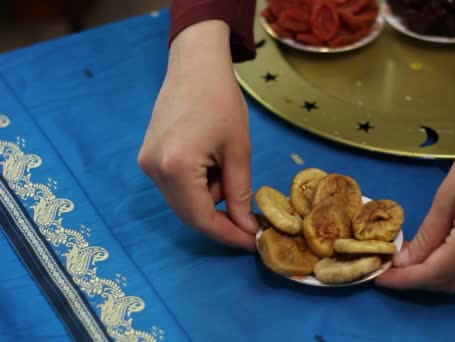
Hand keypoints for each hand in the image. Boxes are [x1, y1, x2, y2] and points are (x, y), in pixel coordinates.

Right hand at [138, 21, 257, 250]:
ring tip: (227, 166)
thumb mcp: (239, 150)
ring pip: (183, 201)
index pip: (201, 218)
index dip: (228, 234)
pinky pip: (176, 185)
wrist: (195, 65)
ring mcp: (147, 163)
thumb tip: (246, 227)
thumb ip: (240, 193)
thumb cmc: (222, 101)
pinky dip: (198, 185)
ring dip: (210, 197)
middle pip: (189, 214)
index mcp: (176, 168)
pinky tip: (212, 162)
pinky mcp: (148, 156)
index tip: (252, 242)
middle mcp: (154, 170)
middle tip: (250, 216)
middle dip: (221, 217)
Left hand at [376, 115, 454, 292]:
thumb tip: (406, 261)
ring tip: (418, 260)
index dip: (405, 280)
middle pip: (453, 283)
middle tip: (396, 269)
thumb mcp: (446, 196)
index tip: (382, 279)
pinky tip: (449, 250)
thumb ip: (428, 235)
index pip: (434, 273)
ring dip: (443, 274)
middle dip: (421, 280)